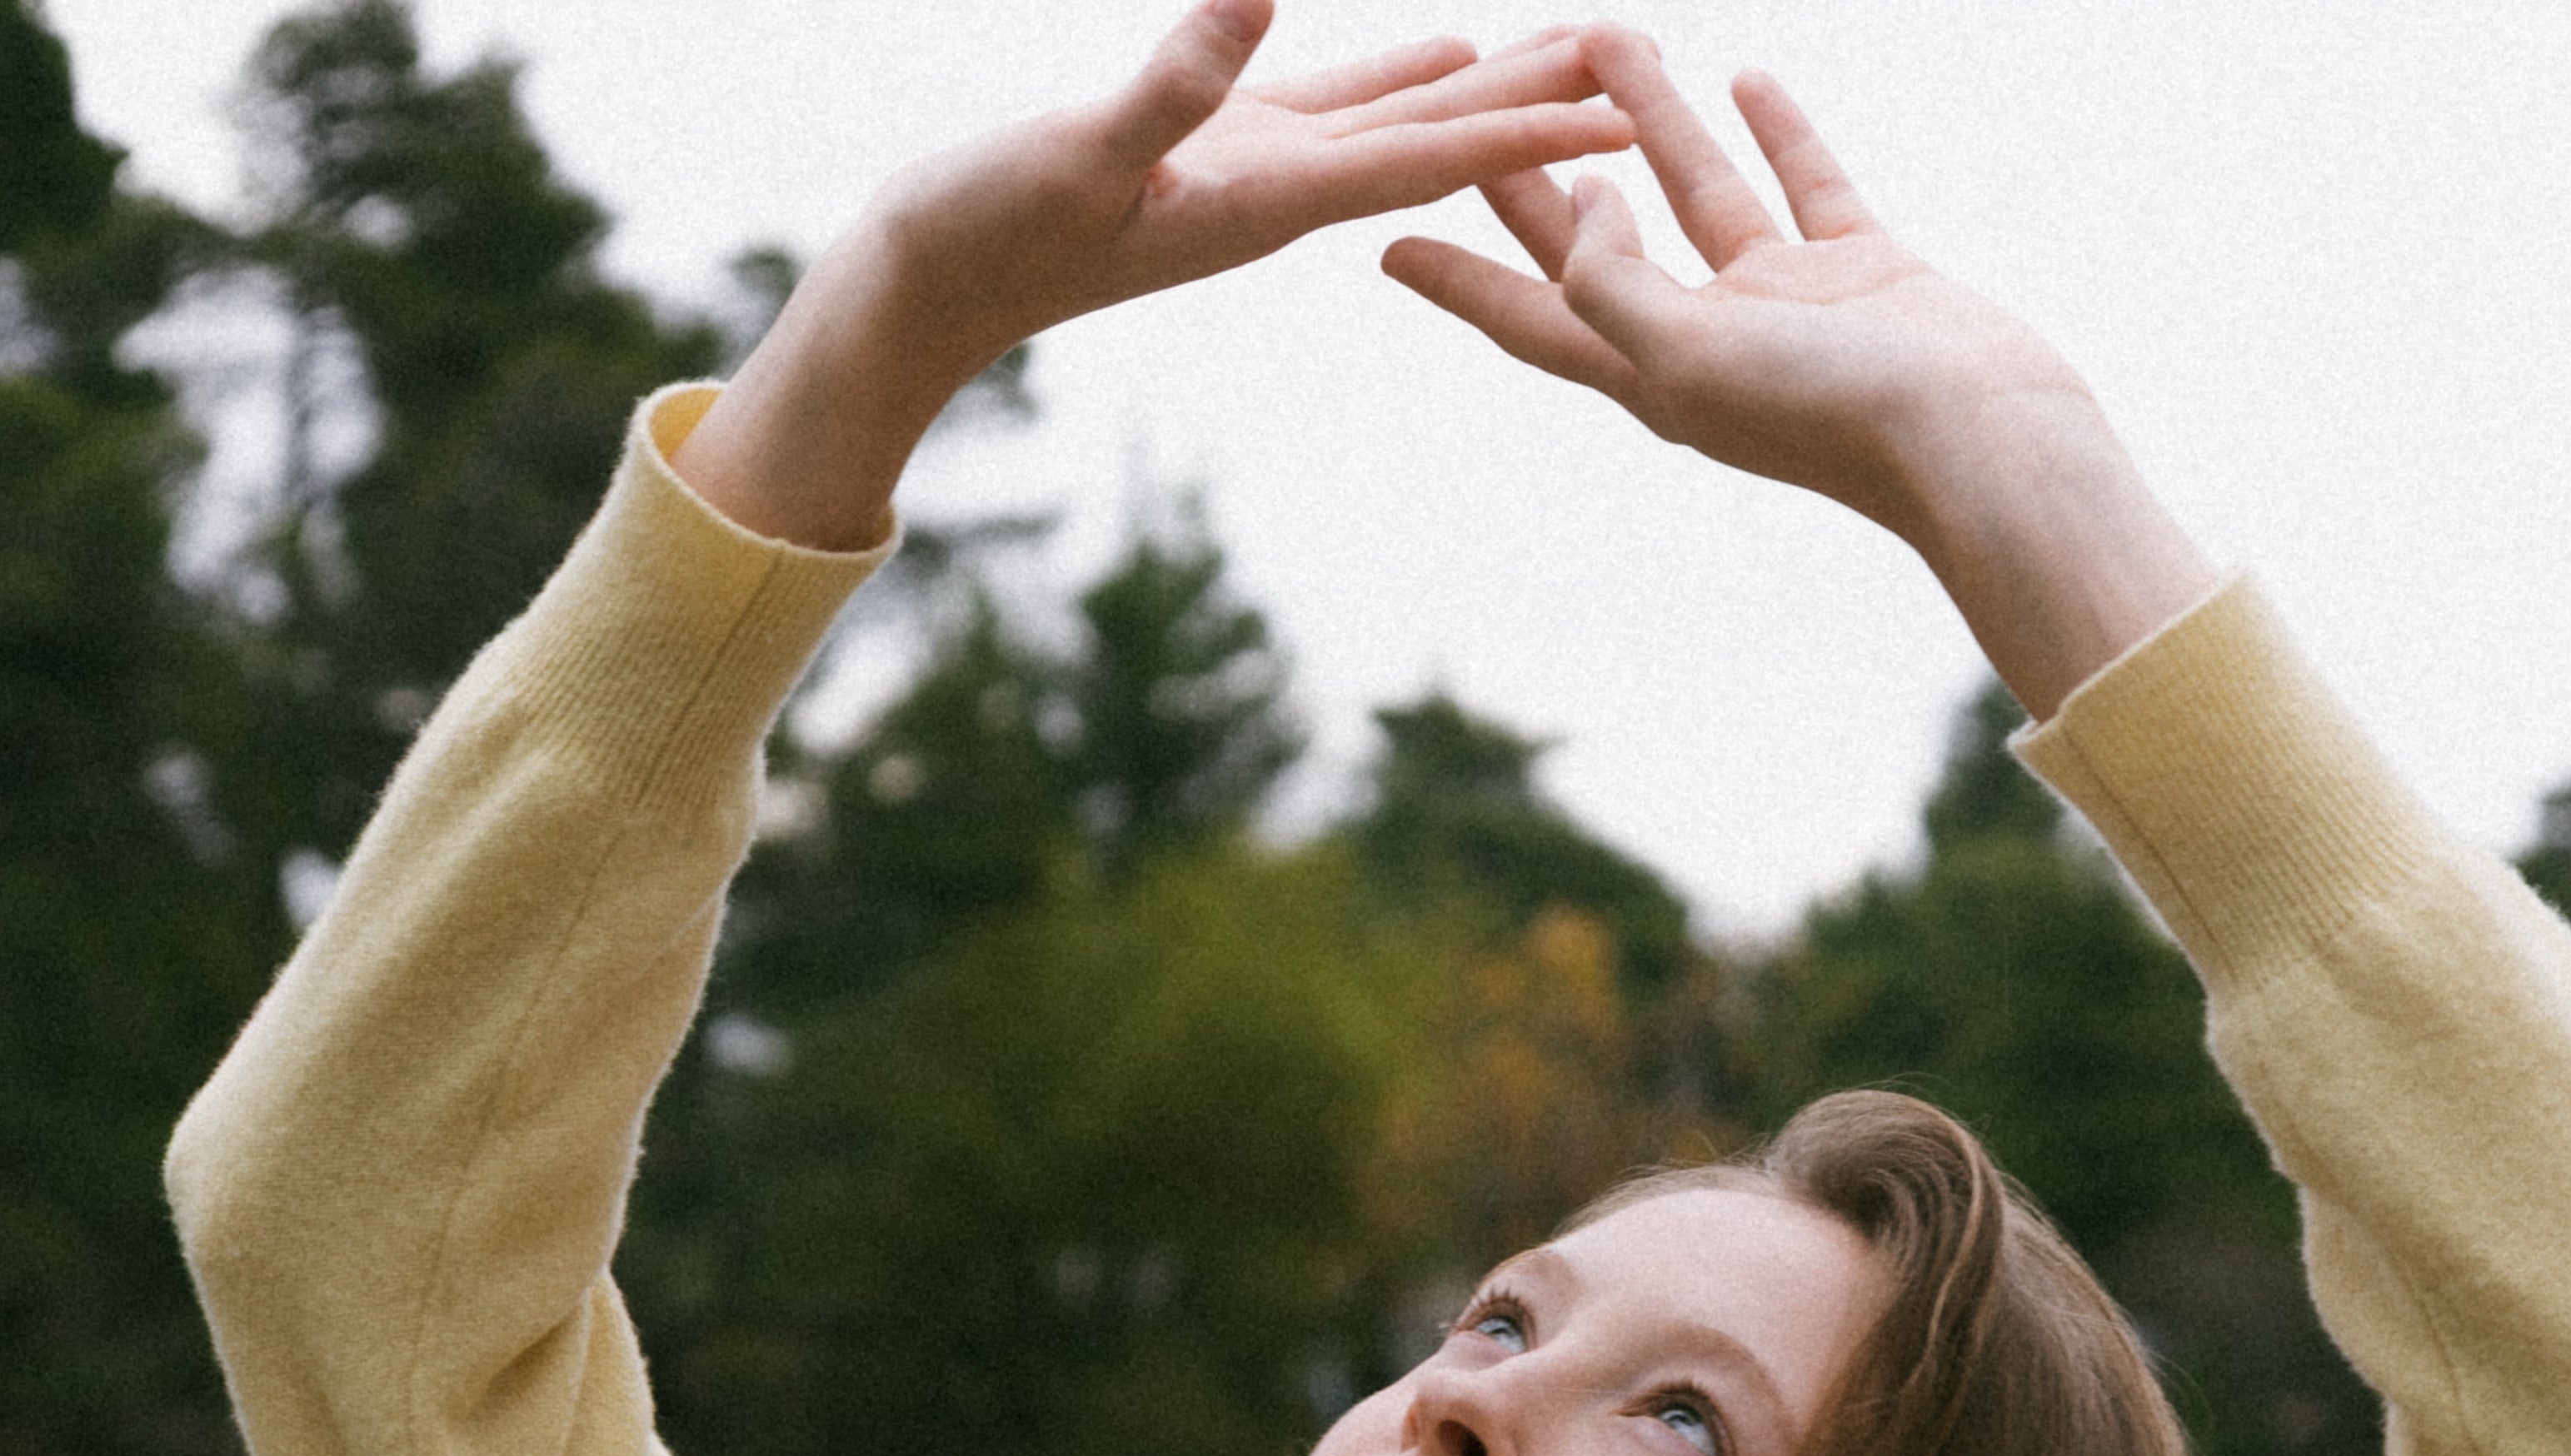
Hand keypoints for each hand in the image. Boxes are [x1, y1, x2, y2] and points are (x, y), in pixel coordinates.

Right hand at [676, 2, 1632, 550]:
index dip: (1530, 137)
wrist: (923, 292)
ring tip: (1583, 50)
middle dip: (1548, 110)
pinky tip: (1451, 49)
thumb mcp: (1080, 152)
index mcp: (1267, 201)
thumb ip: (1169, 82)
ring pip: (1405, 118)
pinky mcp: (1214, 149)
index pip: (1427, 163)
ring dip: (1496, 88)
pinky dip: (1404, 73)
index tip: (1626, 119)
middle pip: (1445, 143)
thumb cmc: (985, 232)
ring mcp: (1253, 172)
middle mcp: (1281, 194)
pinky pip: (1338, 102)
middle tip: (1646, 65)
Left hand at [1381, 29, 2218, 717]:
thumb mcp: (1690, 355)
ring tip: (1603, 33)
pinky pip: (1802, 185)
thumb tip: (1575, 209)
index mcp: (1654, 378)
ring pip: (1696, 191)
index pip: (1532, 320)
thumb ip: (1613, 283)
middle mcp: (1709, 344)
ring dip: (1648, 117)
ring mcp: (1787, 308)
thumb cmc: (1835, 416)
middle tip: (1475, 105)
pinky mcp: (1861, 274)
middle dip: (1533, 175)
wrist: (1983, 445)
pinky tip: (1746, 78)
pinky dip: (1775, 133)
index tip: (1384, 246)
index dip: (1456, 281)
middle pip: (1596, 247)